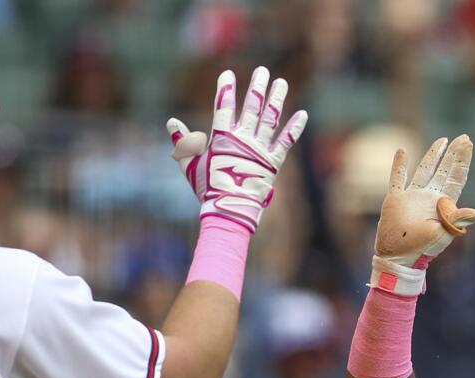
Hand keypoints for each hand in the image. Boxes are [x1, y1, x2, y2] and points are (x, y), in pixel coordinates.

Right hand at [167, 66, 307, 232]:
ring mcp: (260, 149)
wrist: (229, 210)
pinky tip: (303, 114)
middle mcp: (243, 139)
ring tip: (280, 82)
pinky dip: (294, 128)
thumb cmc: (208, 188)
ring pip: (270, 119)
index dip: (225, 89)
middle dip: (256, 87)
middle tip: (261, 70)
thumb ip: (183, 142)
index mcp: (222, 138)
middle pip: (252, 107)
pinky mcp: (273, 162)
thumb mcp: (191, 165)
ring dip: (276, 99)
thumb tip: (171, 123)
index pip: (224, 107)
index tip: (228, 74)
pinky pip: (286, 142)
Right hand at [371, 134, 474, 295]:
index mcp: (444, 204)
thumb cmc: (423, 247)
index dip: (462, 160)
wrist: (399, 256)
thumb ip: (458, 220)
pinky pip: (397, 178)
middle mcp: (430, 197)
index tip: (468, 143)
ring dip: (433, 155)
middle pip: (444, 170)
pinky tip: (401, 151)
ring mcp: (413, 197)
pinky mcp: (396, 199)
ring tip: (442, 140)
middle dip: (453, 154)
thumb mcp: (443, 233)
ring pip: (424, 170)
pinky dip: (399, 165)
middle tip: (463, 138)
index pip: (456, 177)